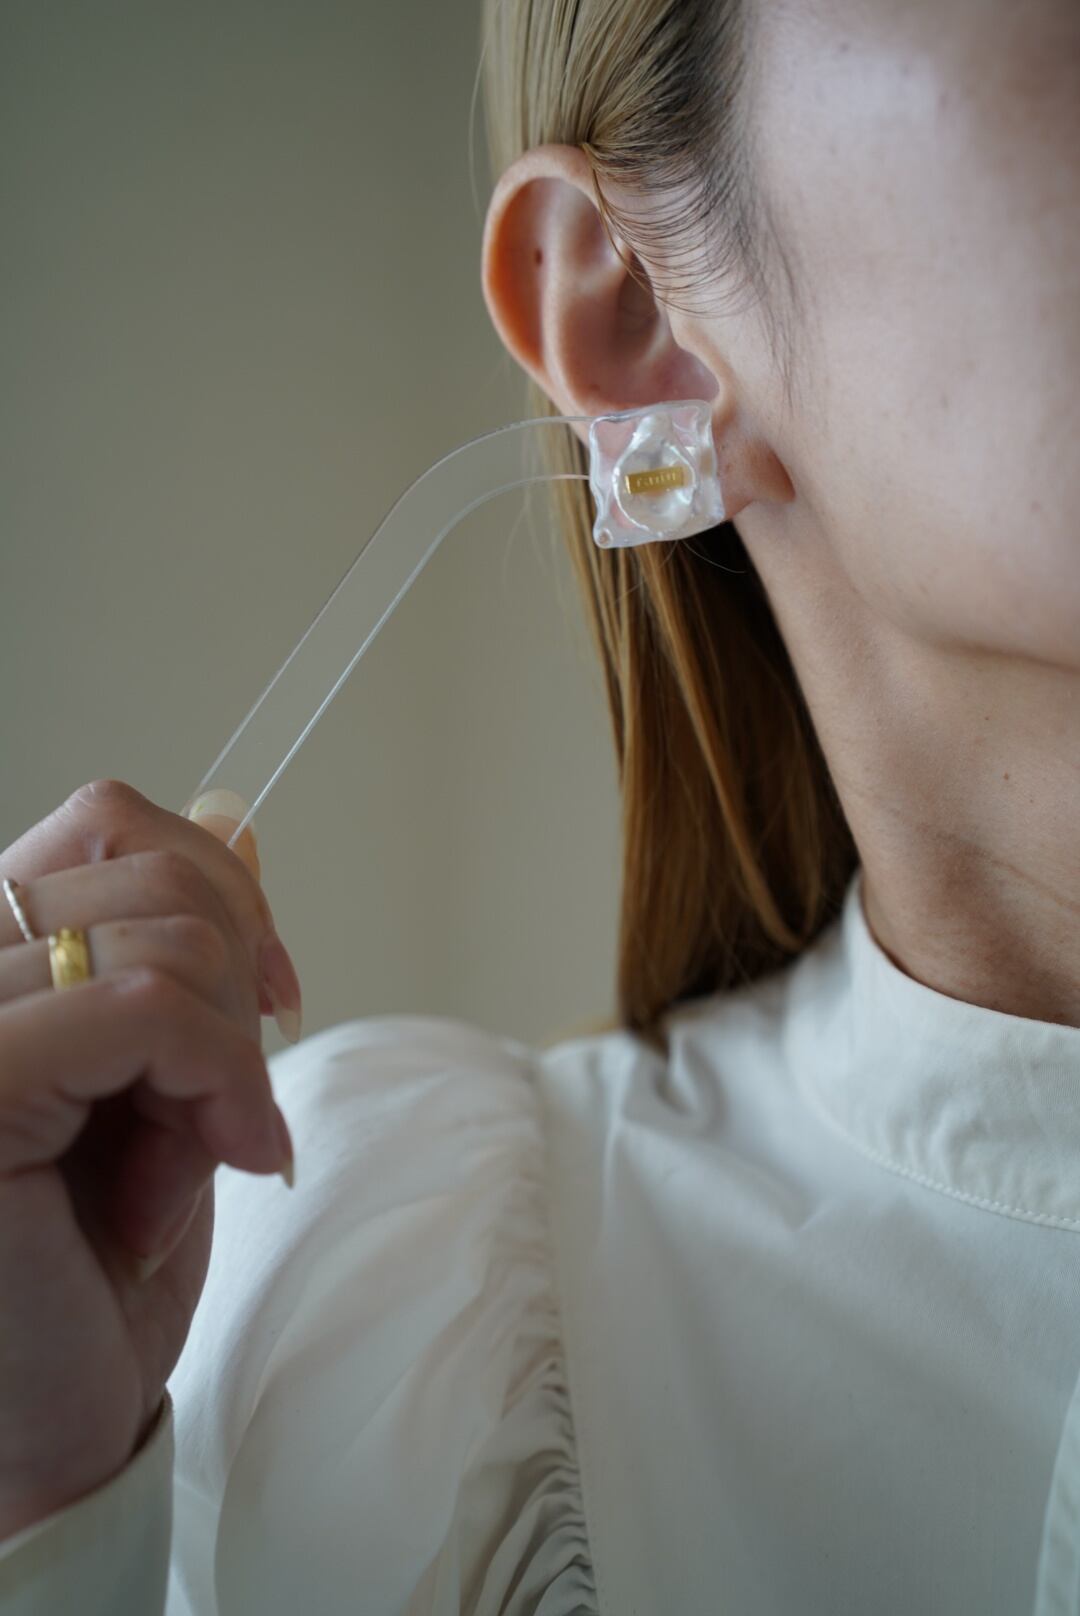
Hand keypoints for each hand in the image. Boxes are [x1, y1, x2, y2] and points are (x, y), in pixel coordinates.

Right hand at [0, 779, 301, 1537]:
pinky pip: (151, 1009)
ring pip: (170, 941)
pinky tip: (215, 1169)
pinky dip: (221, 1084)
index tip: (267, 992)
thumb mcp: (163, 1071)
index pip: (109, 820)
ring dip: (222, 1064)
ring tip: (180, 1163)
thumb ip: (178, 948)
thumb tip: (236, 822)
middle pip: (159, 871)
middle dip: (234, 993)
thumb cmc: (98, 1255)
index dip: (220, 886)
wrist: (53, 1418)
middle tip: (220, 1112)